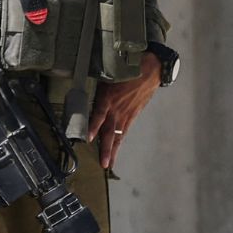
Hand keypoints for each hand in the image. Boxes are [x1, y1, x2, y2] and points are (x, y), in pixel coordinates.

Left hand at [88, 51, 161, 168]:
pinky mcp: (133, 114)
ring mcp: (126, 113)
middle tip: (104, 163)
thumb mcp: (108, 76)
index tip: (89, 138)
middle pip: (110, 131)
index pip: (99, 114)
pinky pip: (125, 130)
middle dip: (106, 148)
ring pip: (118, 134)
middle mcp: (117, 109)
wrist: (149, 70)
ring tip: (109, 163)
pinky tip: (117, 148)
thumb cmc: (126, 69)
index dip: (94, 126)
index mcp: (109, 97)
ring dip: (113, 150)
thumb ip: (98, 89)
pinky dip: (120, 140)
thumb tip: (83, 94)